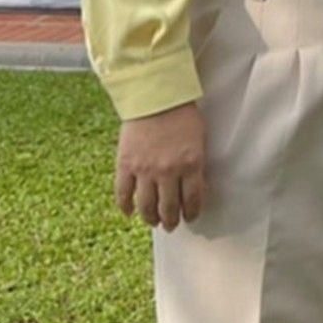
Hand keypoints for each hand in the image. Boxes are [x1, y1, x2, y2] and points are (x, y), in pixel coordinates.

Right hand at [116, 102, 207, 230]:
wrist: (155, 96)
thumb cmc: (182, 114)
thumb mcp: (198, 140)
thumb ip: (196, 164)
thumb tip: (195, 188)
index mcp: (191, 164)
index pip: (193, 200)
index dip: (191, 213)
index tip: (190, 218)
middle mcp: (168, 171)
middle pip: (169, 207)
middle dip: (171, 220)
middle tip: (171, 225)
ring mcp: (145, 170)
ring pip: (146, 205)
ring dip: (150, 218)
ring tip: (153, 222)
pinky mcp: (126, 164)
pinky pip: (123, 193)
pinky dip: (126, 206)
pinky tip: (129, 212)